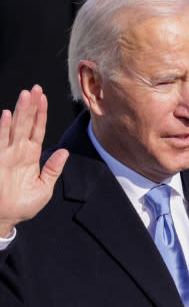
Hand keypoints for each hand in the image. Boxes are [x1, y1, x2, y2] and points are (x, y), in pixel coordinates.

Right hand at [0, 85, 67, 235]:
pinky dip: (4, 128)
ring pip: (15, 128)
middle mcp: (19, 151)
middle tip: (36, 88)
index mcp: (31, 156)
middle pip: (27, 123)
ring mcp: (7, 154)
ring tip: (25, 94)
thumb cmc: (24, 205)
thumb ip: (53, 168)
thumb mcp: (45, 187)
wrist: (7, 218)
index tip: (44, 98)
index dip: (41, 114)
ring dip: (20, 111)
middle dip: (31, 106)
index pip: (38, 130)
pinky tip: (8, 115)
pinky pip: (1, 141)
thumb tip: (64, 151)